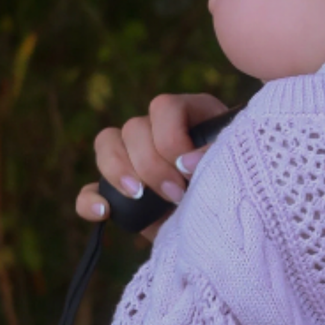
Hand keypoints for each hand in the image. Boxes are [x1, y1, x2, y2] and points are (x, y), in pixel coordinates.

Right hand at [75, 92, 227, 238]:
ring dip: (119, 173)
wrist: (229, 217)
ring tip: (141, 196)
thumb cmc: (236, 179)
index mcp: (188, 112)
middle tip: (177, 193)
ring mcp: (133, 157)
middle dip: (151, 165)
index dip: (171, 139)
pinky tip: (104, 212)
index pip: (164, 107)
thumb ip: (215, 155)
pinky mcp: (119, 192)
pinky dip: (90, 199)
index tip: (189, 169)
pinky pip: (89, 188)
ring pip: (106, 144)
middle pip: (133, 127)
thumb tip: (187, 163)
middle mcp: (157, 129)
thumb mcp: (232, 161)